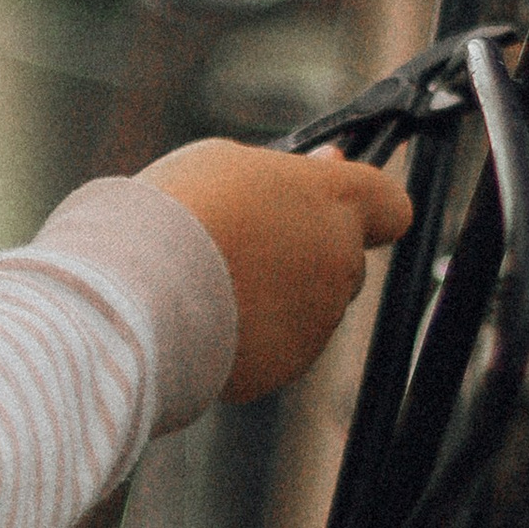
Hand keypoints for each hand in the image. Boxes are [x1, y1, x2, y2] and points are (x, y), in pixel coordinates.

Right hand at [144, 139, 413, 402]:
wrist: (137, 291)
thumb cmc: (177, 211)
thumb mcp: (230, 161)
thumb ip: (289, 171)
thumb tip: (330, 165)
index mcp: (334, 202)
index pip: (392, 206)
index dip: (366, 206)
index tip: (328, 202)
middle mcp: (340, 262)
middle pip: (342, 260)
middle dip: (306, 253)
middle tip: (245, 241)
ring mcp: (318, 321)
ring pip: (308, 307)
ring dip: (273, 295)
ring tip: (208, 280)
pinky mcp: (286, 366)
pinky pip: (274, 346)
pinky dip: (248, 336)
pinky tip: (203, 317)